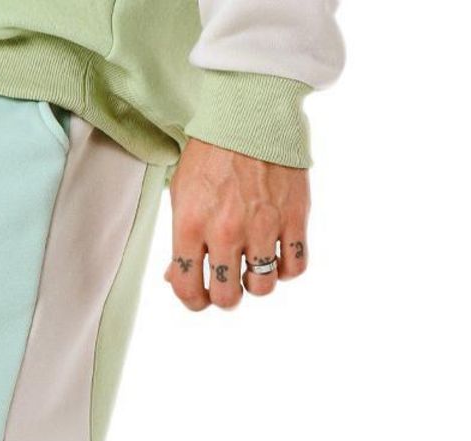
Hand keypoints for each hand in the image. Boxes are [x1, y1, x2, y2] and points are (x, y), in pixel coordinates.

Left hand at [165, 139, 309, 310]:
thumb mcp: (181, 192)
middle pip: (227, 297)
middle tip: (229, 283)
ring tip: (254, 266)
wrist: (251, 110)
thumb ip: (179, 239)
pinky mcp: (294, 216)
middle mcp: (226, 231)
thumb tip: (175, 277)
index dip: (193, 301)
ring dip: (257, 283)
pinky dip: (286, 269)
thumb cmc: (212, 151)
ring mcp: (262, 225)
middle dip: (226, 296)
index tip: (200, 297)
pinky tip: (277, 256)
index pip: (187, 288)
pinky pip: (295, 266)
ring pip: (262, 287)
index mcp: (191, 225)